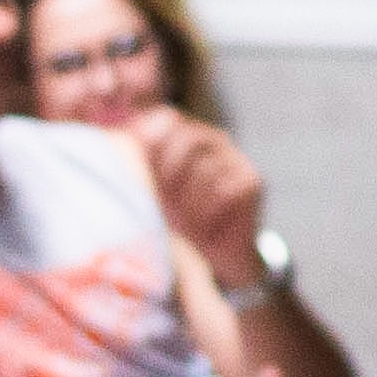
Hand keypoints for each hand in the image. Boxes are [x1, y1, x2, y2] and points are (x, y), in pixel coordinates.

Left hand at [132, 108, 271, 281]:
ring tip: (185, 224)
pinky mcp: (252, 180)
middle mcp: (214, 140)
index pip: (167, 119)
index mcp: (185, 135)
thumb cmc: (178, 221)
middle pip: (188, 138)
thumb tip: (123, 139)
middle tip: (165, 204)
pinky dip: (209, 213)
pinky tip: (206, 226)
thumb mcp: (152, 190)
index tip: (142, 172)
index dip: (151, 141)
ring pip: (206, 169)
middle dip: (169, 173)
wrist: (215, 256)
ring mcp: (236, 158)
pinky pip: (225, 190)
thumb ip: (139, 163)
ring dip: (188, 203)